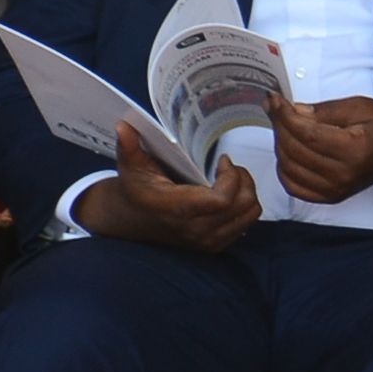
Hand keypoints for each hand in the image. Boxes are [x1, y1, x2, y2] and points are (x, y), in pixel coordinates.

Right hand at [82, 123, 261, 252]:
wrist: (133, 219)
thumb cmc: (136, 189)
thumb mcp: (131, 166)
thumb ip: (130, 147)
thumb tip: (123, 125)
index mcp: (177, 209)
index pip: (222, 200)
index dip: (231, 177)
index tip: (222, 161)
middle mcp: (195, 229)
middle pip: (242, 205)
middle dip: (243, 180)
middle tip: (229, 168)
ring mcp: (206, 241)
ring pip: (249, 214)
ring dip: (246, 193)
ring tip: (231, 180)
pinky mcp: (213, 246)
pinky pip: (245, 225)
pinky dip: (244, 208)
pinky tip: (228, 195)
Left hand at [271, 95, 372, 205]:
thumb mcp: (360, 106)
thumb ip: (326, 110)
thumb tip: (293, 111)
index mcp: (354, 150)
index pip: (307, 134)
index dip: (285, 116)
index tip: (275, 100)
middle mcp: (343, 175)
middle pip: (294, 150)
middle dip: (280, 126)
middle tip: (276, 109)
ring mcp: (335, 190)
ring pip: (289, 168)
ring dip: (280, 145)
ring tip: (284, 127)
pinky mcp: (330, 197)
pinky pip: (293, 187)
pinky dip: (284, 169)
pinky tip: (288, 152)